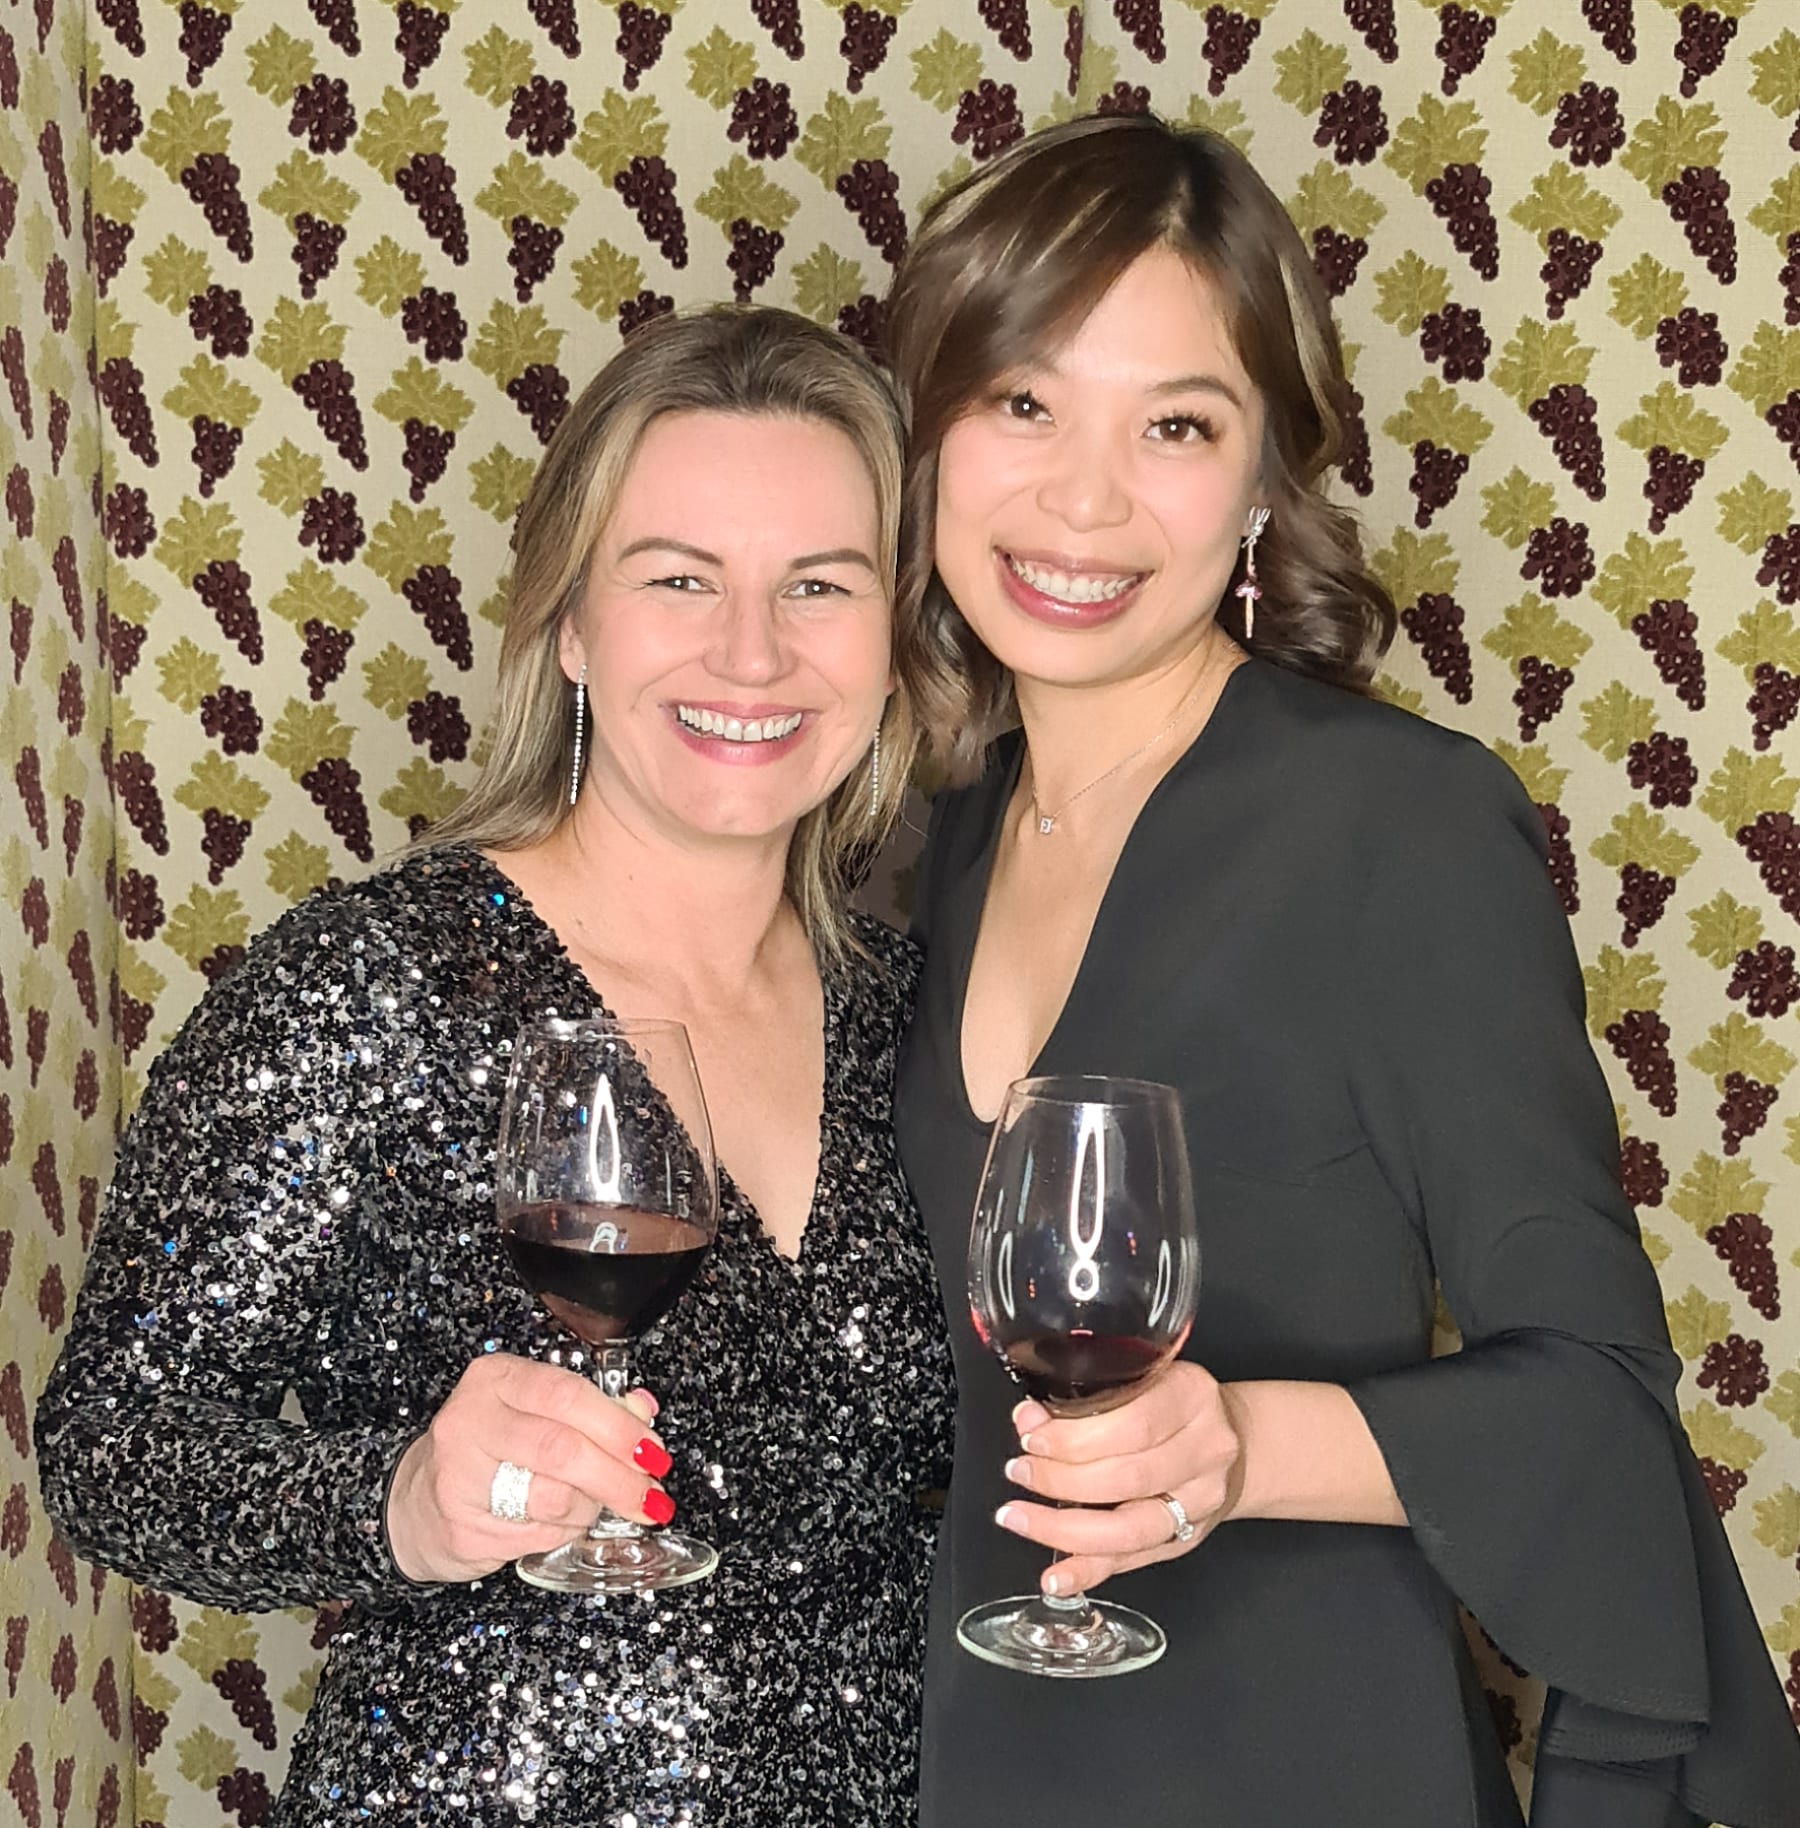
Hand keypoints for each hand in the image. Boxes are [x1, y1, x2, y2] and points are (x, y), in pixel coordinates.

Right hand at [385, 1353, 671, 1583]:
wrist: (416, 1505)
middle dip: (619, 1477)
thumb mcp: (533, 1413)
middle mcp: (470, 1420)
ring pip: (555, 1497)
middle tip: (650, 1495)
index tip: (653, 1452)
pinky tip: (561, 1524)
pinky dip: (565, 1533)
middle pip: (563, 1449)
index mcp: (495, 1379)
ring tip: (595, 1505)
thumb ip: (588, 1408)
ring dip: (592, 1507)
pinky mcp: (462, 1528)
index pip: (568, 1395)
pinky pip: (538, 1535)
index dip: (619, 1426)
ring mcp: (460, 1476)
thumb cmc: (486, 1451)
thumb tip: (641, 1409)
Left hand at [995, 1362, 1242, 1596]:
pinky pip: (1133, 1560)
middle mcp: (1206, 1450)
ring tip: (1020, 1517)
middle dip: (1061, 1479)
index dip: (1076, 1436)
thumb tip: (1029, 1417)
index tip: (1033, 1439)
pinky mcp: (1188, 1538)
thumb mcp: (1141, 1381)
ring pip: (1130, 1527)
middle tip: (1020, 1471)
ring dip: (1064, 1528)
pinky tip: (1056, 1577)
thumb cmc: (1174, 1405)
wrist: (1234, 1441)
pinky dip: (1089, 1570)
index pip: (1134, 1422)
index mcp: (1192, 1395)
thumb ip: (1087, 1399)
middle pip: (1129, 1476)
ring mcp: (1201, 1500)